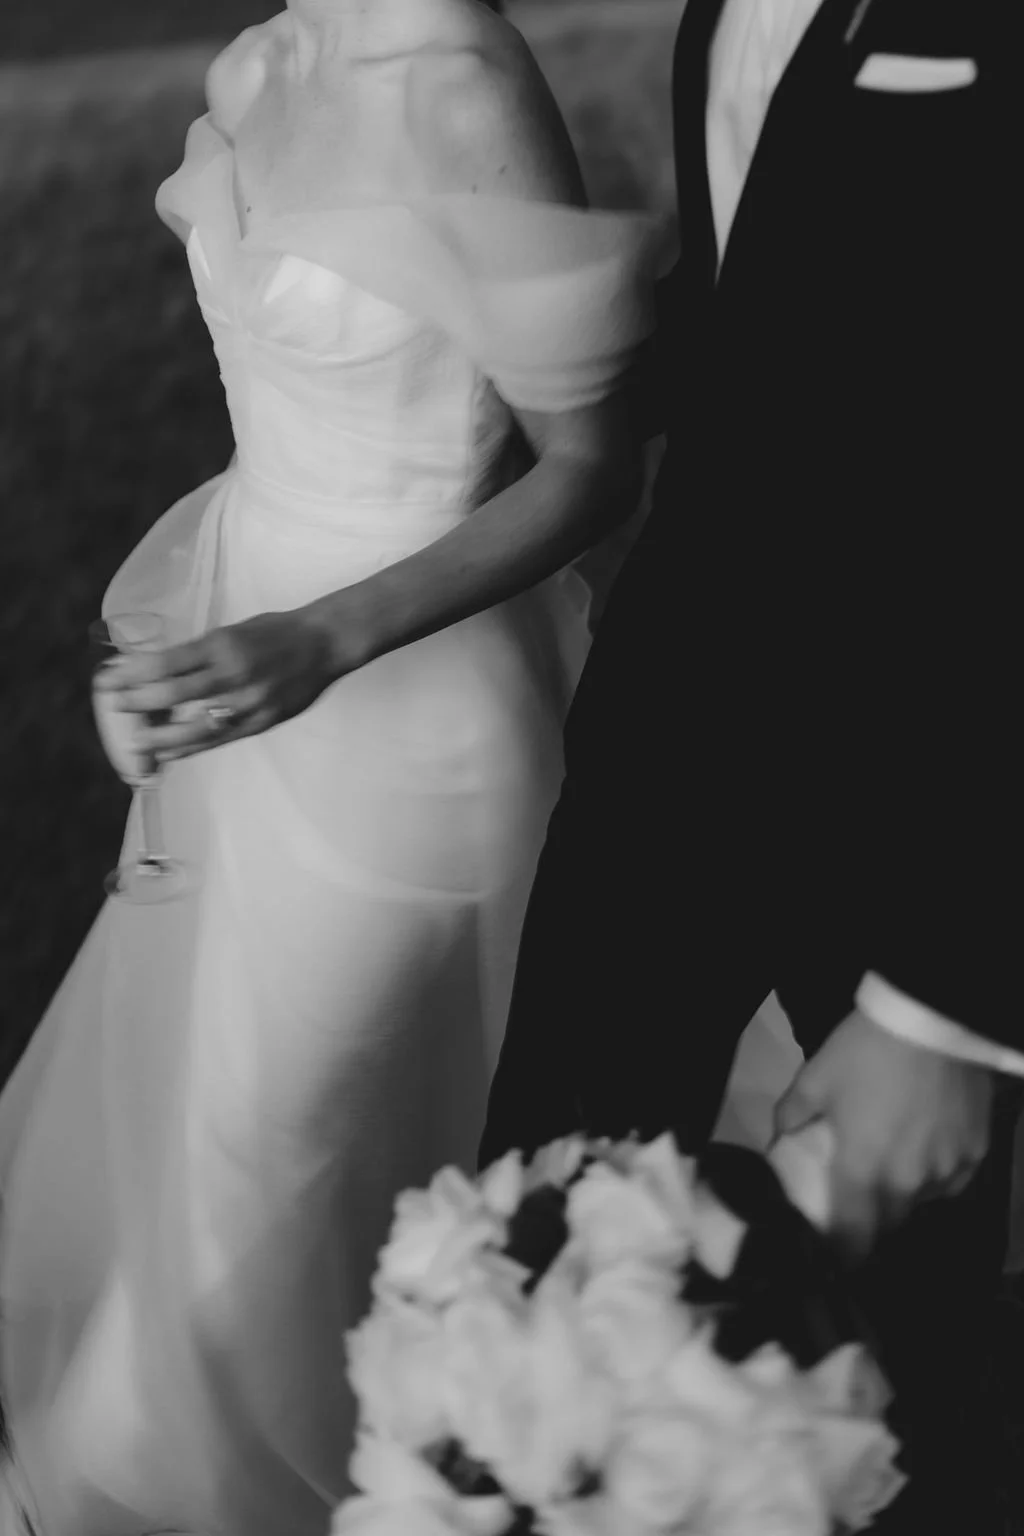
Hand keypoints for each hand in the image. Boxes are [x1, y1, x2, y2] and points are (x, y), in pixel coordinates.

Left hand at [94, 610, 339, 761]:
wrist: (324, 644)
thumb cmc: (277, 633)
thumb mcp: (234, 631)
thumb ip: (201, 653)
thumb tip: (159, 670)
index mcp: (222, 645)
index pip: (166, 662)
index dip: (134, 674)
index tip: (112, 680)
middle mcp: (233, 673)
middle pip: (174, 694)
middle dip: (139, 703)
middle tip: (118, 708)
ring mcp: (248, 701)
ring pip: (196, 726)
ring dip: (162, 737)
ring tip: (138, 744)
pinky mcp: (262, 721)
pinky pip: (221, 739)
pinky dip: (193, 748)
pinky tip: (172, 753)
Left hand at [773, 1009, 993, 1257]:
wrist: (930, 1021)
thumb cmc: (864, 1052)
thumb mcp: (813, 1080)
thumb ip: (791, 1117)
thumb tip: (780, 1140)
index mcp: (863, 1172)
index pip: (852, 1238)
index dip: (841, 1256)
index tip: (831, 1261)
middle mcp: (908, 1184)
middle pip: (888, 1223)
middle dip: (871, 1221)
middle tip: (858, 1203)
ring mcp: (948, 1171)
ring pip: (921, 1201)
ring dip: (903, 1193)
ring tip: (892, 1165)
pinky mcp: (977, 1153)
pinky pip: (951, 1180)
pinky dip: (936, 1174)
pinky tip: (925, 1149)